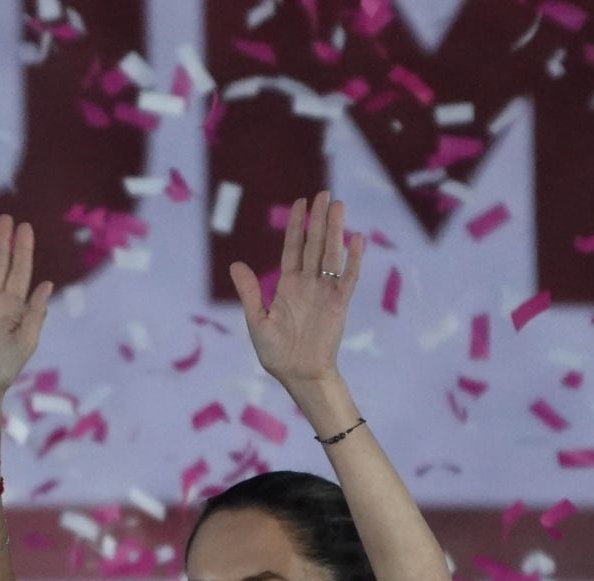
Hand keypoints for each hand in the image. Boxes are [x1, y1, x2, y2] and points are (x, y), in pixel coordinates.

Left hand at [227, 190, 364, 387]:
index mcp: (288, 285)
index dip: (296, 225)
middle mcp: (308, 283)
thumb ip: (250, 292)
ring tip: (338, 206)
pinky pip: (348, 277)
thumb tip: (236, 265)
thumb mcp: (257, 321)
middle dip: (318, 219)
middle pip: (315, 244)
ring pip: (331, 254)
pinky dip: (353, 259)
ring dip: (335, 230)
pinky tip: (356, 239)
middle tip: (323, 193)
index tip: (300, 202)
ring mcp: (325, 291)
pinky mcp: (340, 303)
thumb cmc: (276, 352)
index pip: (293, 247)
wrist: (298, 374)